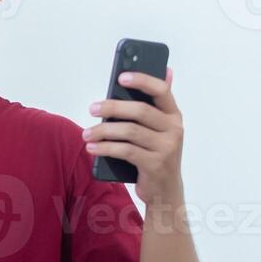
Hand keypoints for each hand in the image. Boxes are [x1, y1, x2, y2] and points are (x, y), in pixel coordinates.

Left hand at [82, 67, 184, 208]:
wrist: (165, 190)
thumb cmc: (155, 154)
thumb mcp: (159, 130)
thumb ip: (156, 105)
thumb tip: (165, 70)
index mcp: (174, 115)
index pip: (161, 91)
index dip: (142, 81)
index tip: (121, 77)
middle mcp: (174, 129)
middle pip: (140, 111)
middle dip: (113, 107)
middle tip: (92, 108)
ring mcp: (166, 148)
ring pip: (130, 132)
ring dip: (104, 131)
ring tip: (86, 134)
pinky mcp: (155, 164)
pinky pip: (125, 151)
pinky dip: (106, 148)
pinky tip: (92, 148)